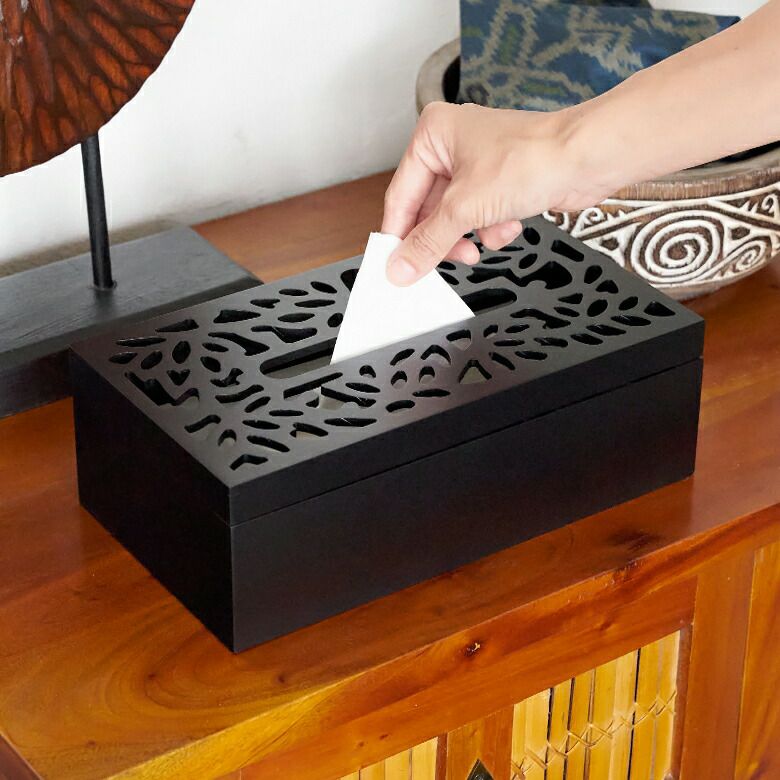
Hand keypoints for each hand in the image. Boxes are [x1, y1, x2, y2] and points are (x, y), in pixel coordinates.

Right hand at [381, 102, 617, 285]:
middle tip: (436, 265)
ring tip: (479, 246)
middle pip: (429, 210)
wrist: (587, 158)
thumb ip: (428, 243)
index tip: (394, 265)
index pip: (401, 195)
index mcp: (433, 135)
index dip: (399, 234)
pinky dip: (492, 227)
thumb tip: (399, 268)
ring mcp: (478, 164)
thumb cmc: (532, 158)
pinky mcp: (501, 182)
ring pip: (455, 217)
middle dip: (441, 238)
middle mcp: (452, 146)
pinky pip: (480, 216)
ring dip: (470, 235)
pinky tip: (508, 224)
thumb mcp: (465, 208)